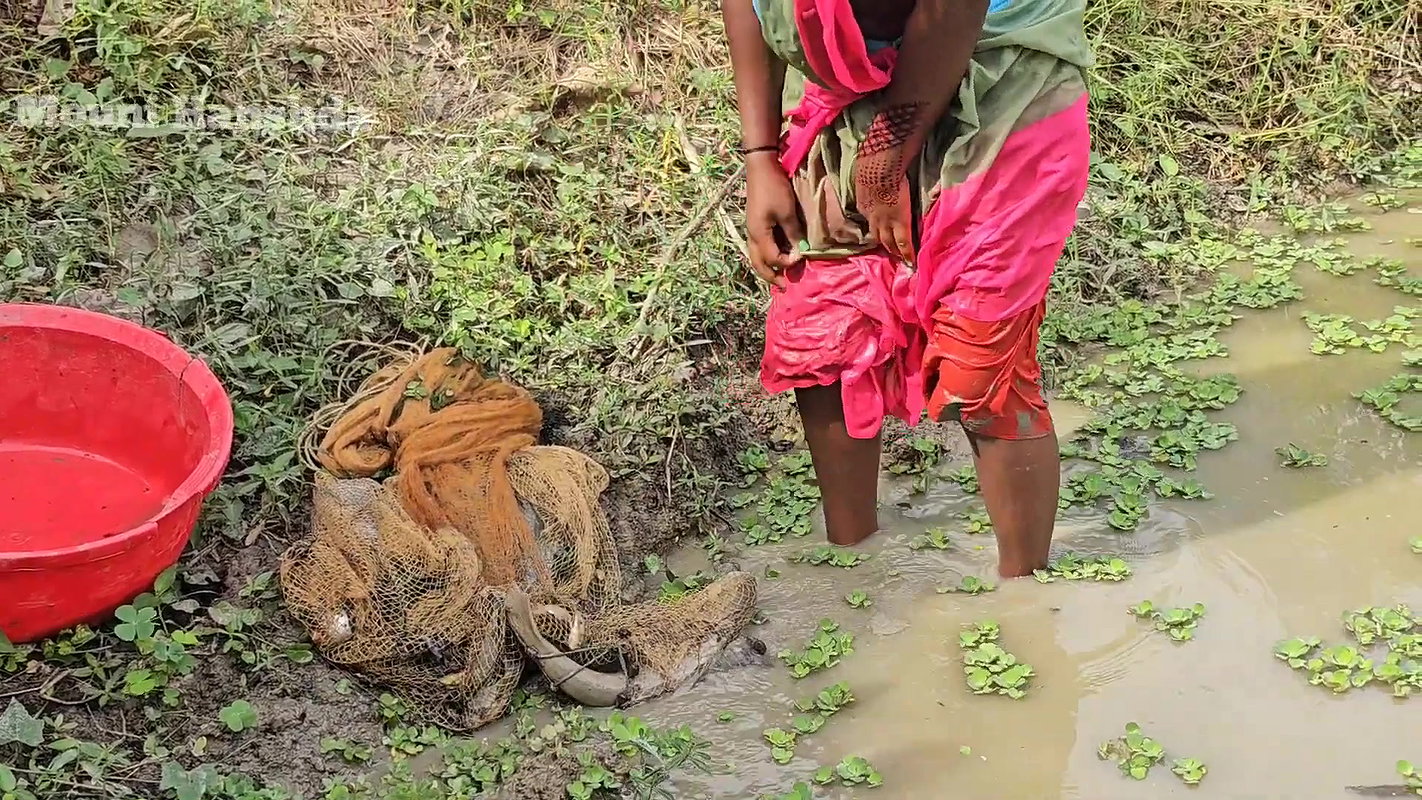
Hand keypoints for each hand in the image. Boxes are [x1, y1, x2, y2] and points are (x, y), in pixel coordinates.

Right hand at [743, 154, 804, 289]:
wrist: (761, 167)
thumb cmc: (774, 189)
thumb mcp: (787, 212)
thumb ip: (793, 233)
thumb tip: (800, 251)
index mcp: (759, 234)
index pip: (773, 258)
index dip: (788, 261)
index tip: (802, 256)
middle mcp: (752, 236)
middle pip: (758, 264)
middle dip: (771, 276)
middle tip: (784, 287)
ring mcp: (751, 230)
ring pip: (755, 256)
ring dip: (766, 268)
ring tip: (777, 276)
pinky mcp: (755, 223)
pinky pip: (758, 247)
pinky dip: (766, 256)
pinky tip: (775, 256)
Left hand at [853, 102, 923, 266]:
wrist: (879, 168)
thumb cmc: (872, 162)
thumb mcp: (865, 172)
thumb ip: (870, 175)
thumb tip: (873, 166)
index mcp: (864, 203)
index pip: (870, 220)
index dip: (875, 228)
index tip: (878, 234)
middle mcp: (872, 217)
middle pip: (877, 235)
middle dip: (882, 245)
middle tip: (888, 255)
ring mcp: (885, 222)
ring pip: (889, 242)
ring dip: (894, 251)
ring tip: (900, 261)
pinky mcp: (900, 223)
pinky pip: (904, 243)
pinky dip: (907, 254)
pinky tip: (911, 263)